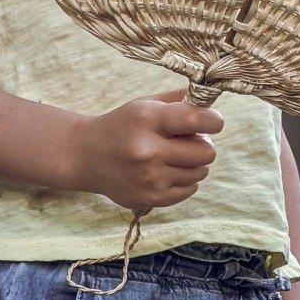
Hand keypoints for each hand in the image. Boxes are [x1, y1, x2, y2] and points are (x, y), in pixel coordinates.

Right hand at [69, 88, 223, 213]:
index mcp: (147, 120)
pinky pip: (190, 189)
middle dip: (203, 144)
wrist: (86, 156)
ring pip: (201, 172)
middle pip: (206, 152)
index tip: (213, 121)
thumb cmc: (122, 125)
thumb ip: (180, 100)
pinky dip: (186, 180)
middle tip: (189, 140)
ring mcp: (149, 179)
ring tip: (175, 155)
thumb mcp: (145, 104)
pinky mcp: (150, 199)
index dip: (214, 120)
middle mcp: (148, 151)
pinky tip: (168, 170)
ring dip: (194, 163)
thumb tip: (212, 101)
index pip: (196, 119)